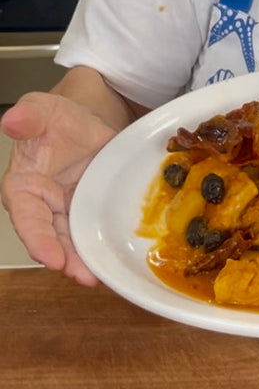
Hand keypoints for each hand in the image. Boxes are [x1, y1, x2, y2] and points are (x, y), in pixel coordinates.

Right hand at [1, 92, 117, 284]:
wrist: (89, 120)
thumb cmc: (59, 117)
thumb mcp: (43, 109)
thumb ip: (28, 117)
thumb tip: (12, 121)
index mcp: (24, 187)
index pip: (27, 217)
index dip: (38, 239)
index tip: (50, 258)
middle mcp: (44, 206)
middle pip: (52, 239)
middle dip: (67, 260)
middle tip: (84, 277)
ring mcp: (69, 212)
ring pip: (75, 242)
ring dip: (85, 262)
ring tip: (100, 278)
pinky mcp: (92, 213)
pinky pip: (96, 233)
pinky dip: (103, 248)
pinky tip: (116, 264)